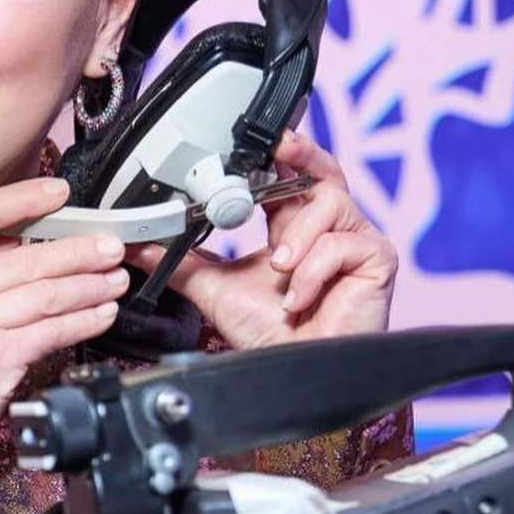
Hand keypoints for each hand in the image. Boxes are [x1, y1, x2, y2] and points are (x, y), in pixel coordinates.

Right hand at [0, 178, 126, 466]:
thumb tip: (22, 245)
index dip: (21, 198)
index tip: (55, 191)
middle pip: (28, 258)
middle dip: (80, 249)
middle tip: (110, 246)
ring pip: (47, 294)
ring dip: (91, 285)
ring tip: (115, 280)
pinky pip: (52, 332)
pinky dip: (84, 321)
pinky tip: (101, 314)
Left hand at [127, 130, 397, 349]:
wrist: (291, 374)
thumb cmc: (266, 331)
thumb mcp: (212, 286)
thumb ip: (178, 259)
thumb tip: (137, 245)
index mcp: (293, 224)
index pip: (291, 174)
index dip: (279, 153)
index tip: (256, 140)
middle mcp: (328, 226)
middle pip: (324, 170)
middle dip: (301, 155)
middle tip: (280, 147)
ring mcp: (355, 241)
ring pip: (331, 203)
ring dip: (297, 234)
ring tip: (279, 268)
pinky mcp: (377, 260)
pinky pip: (343, 244)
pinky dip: (312, 270)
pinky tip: (297, 296)